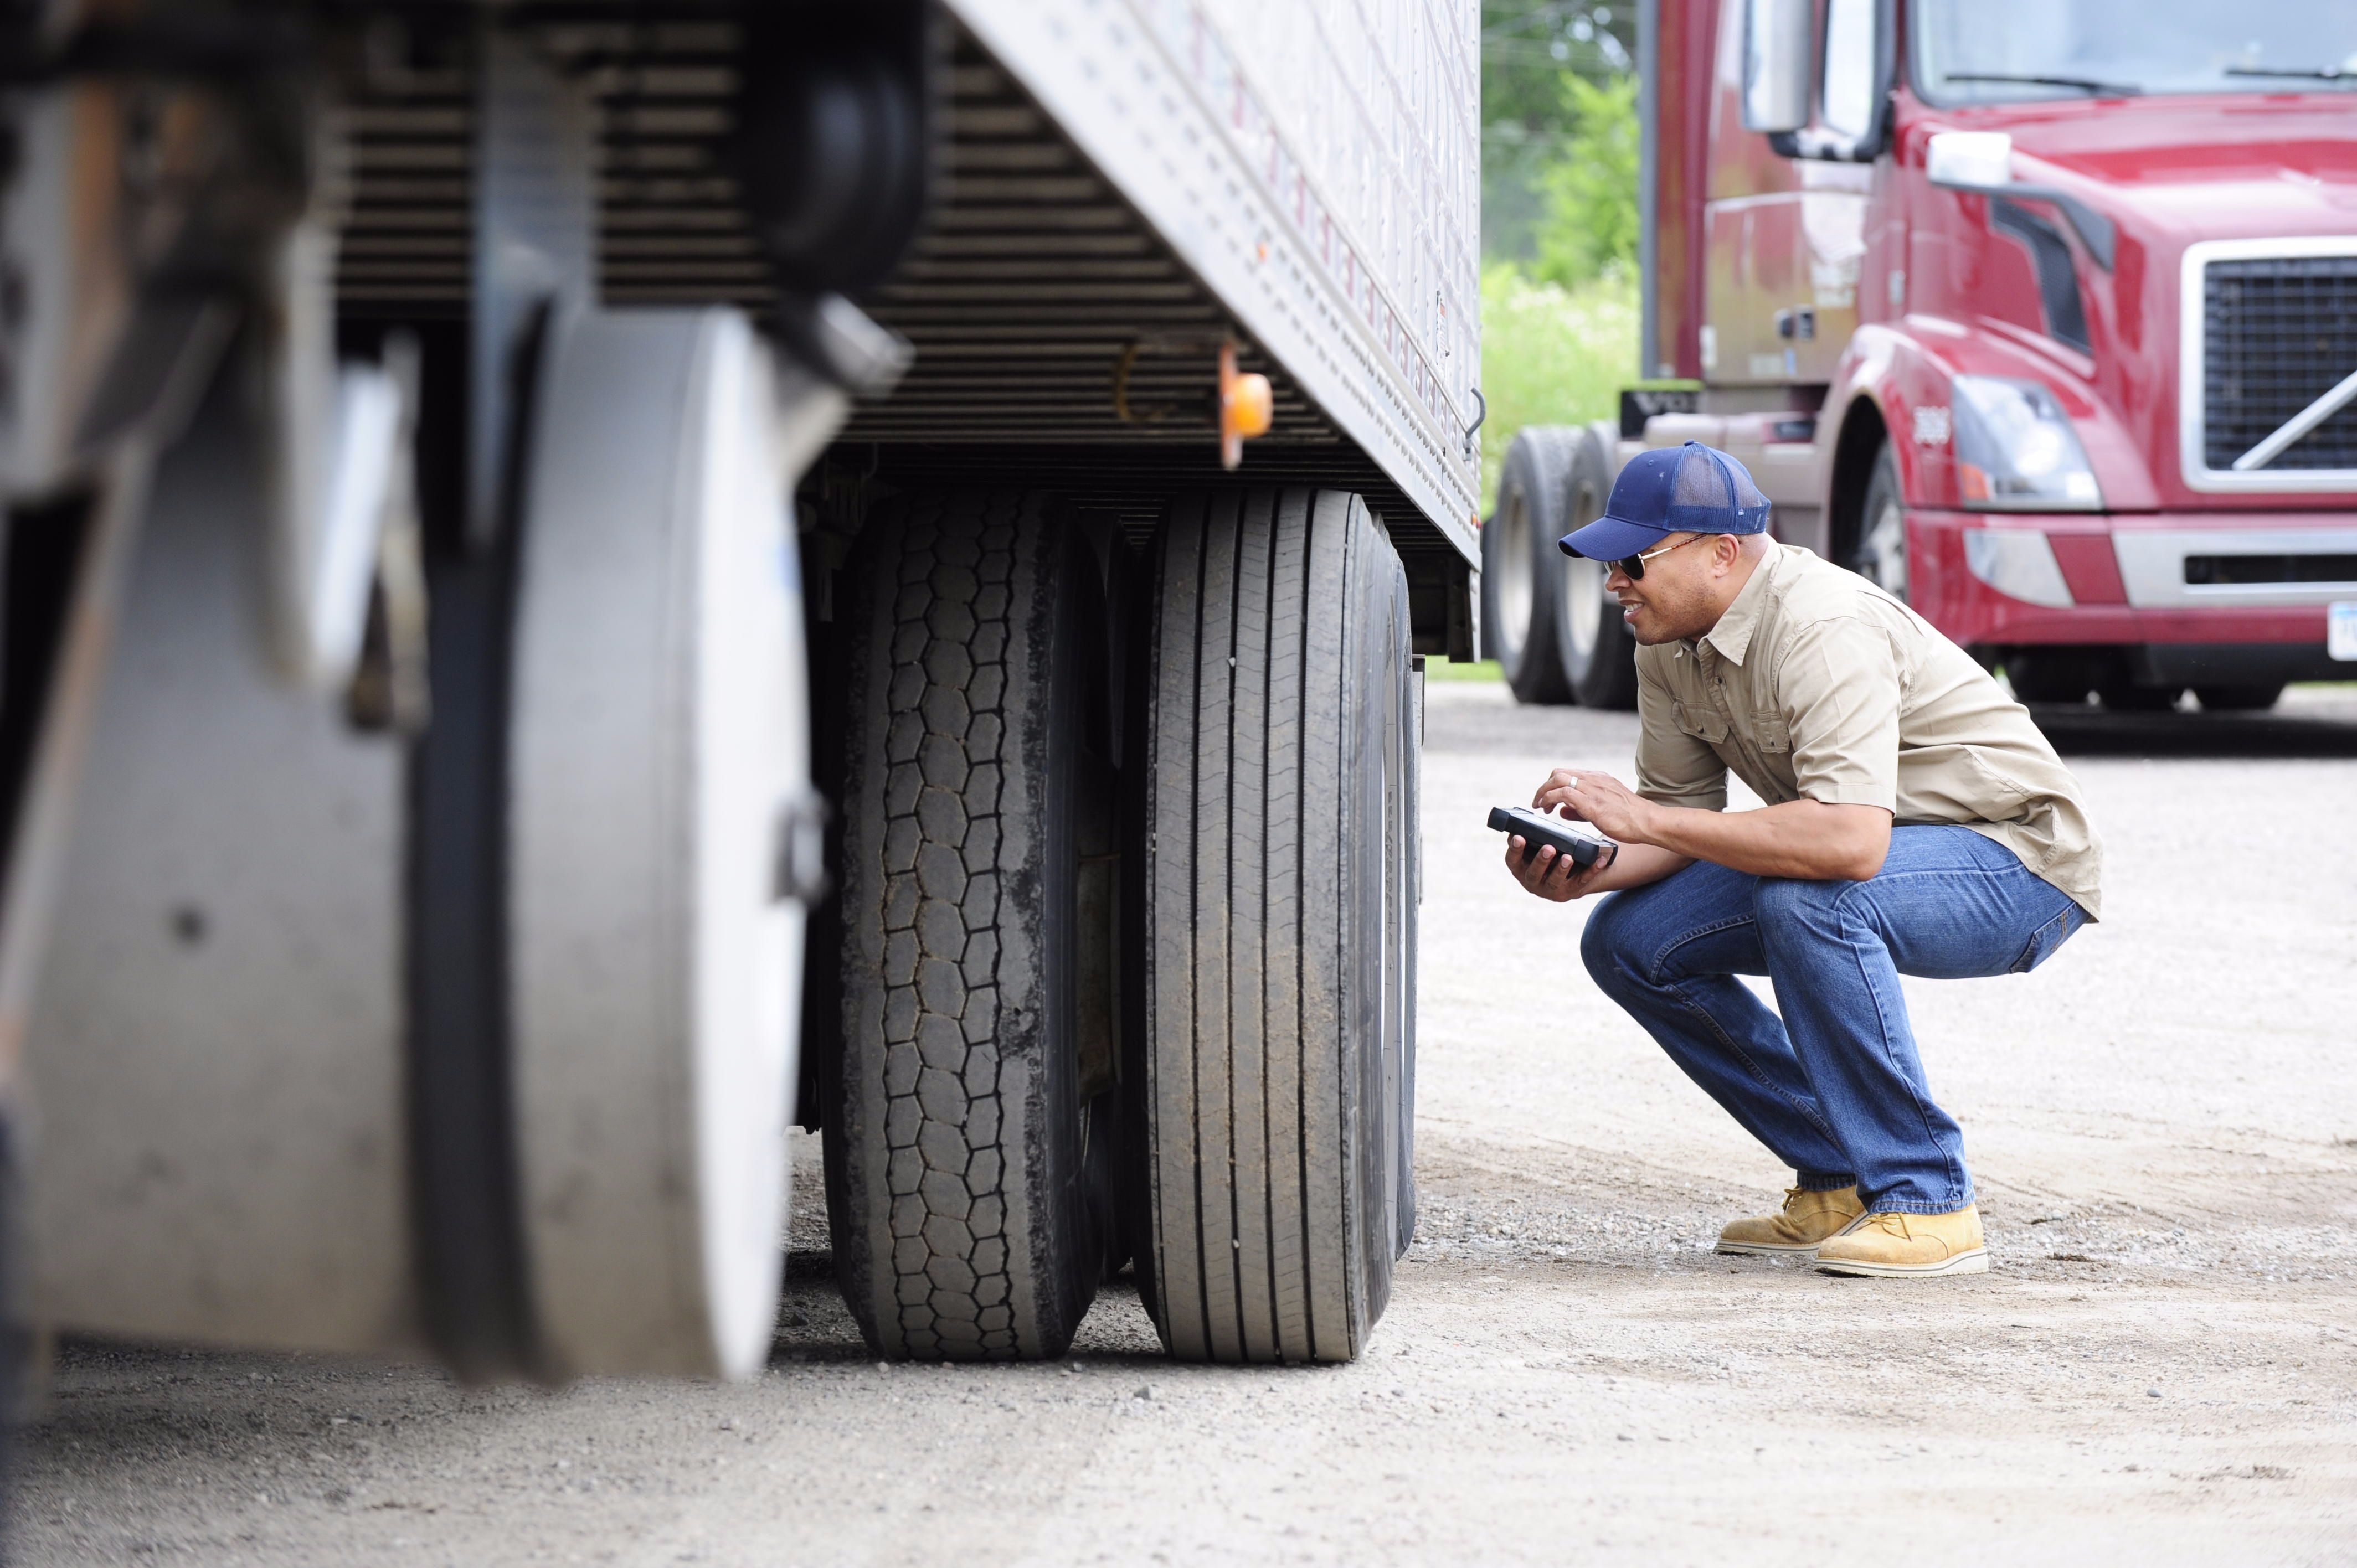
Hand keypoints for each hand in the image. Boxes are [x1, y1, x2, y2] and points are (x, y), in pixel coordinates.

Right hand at [1503, 835, 1616, 902]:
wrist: (1567, 876)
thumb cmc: (1547, 856)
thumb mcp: (1534, 849)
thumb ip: (1529, 839)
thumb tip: (1519, 824)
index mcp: (1521, 869)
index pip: (1512, 860)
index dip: (1514, 850)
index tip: (1518, 837)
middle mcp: (1532, 883)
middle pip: (1534, 874)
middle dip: (1541, 861)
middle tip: (1548, 848)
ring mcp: (1551, 890)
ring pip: (1555, 882)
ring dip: (1561, 869)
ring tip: (1568, 857)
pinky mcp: (1571, 893)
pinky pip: (1581, 882)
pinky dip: (1591, 871)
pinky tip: (1599, 860)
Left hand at [1531, 768, 1655, 844]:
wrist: (1648, 821)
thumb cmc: (1629, 819)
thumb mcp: (1601, 810)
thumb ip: (1579, 810)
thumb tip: (1560, 811)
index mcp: (1598, 779)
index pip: (1568, 773)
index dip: (1552, 785)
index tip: (1546, 799)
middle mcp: (1594, 779)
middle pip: (1559, 773)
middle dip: (1544, 787)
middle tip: (1538, 802)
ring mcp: (1593, 788)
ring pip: (1558, 779)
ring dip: (1543, 792)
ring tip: (1539, 806)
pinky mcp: (1592, 802)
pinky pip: (1564, 793)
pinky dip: (1550, 799)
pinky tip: (1548, 809)